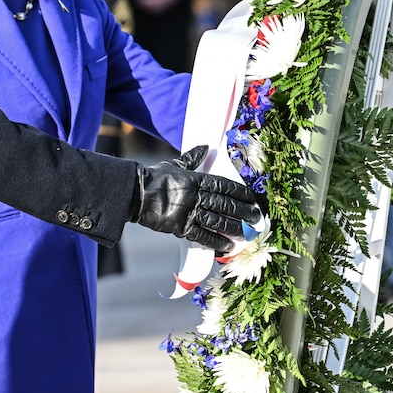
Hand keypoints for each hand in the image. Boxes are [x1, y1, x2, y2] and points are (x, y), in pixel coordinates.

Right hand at [132, 145, 261, 251]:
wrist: (135, 193)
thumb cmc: (154, 177)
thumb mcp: (175, 164)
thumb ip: (192, 158)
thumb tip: (206, 146)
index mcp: (196, 179)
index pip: (224, 185)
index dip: (240, 192)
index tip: (253, 198)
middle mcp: (196, 195)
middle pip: (226, 205)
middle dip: (244, 212)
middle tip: (257, 218)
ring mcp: (189, 211)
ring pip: (218, 221)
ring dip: (234, 228)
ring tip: (247, 234)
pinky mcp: (181, 227)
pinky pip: (202, 236)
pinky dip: (216, 242)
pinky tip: (227, 246)